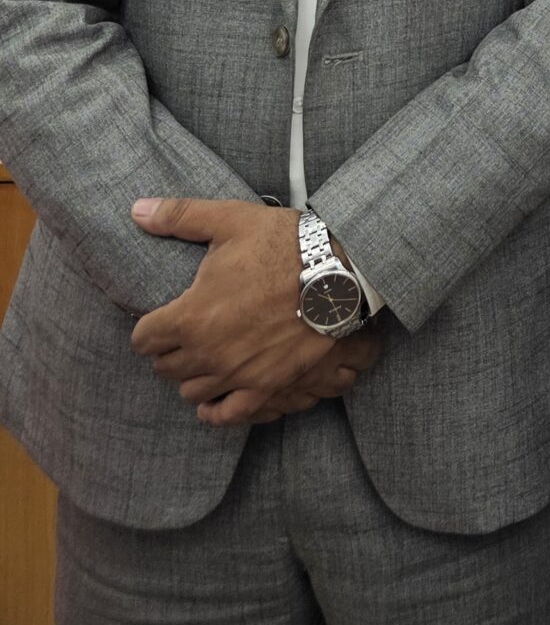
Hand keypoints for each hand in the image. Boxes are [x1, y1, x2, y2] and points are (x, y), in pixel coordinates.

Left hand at [129, 198, 373, 426]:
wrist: (337, 272)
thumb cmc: (283, 244)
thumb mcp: (231, 220)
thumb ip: (180, 216)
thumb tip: (137, 210)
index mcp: (191, 316)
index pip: (144, 338)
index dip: (150, 326)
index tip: (162, 317)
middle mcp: (207, 353)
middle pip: (164, 368)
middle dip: (169, 350)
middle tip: (185, 332)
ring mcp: (236, 374)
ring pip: (191, 392)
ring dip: (191, 376)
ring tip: (204, 356)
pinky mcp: (265, 387)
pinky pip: (226, 414)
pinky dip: (215, 411)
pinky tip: (214, 400)